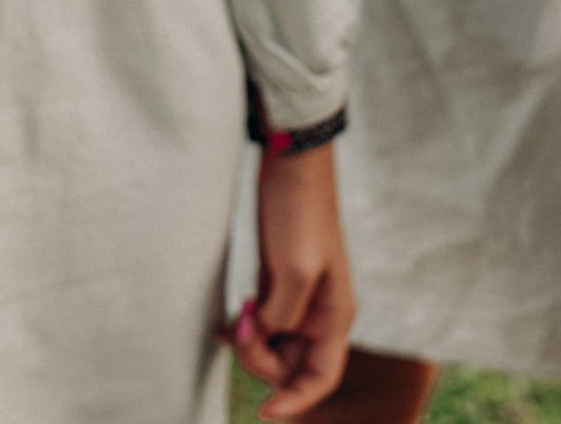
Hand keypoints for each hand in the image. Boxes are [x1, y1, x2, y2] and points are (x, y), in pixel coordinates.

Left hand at [231, 141, 357, 419]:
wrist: (291, 160)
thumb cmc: (300, 211)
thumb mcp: (294, 269)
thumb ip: (281, 314)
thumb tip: (263, 338)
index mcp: (335, 314)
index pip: (321, 377)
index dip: (297, 401)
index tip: (265, 412)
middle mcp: (319, 312)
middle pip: (292, 365)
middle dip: (263, 362)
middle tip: (241, 333)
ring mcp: (297, 296)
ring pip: (273, 345)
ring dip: (251, 345)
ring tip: (232, 323)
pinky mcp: (275, 279)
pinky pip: (261, 322)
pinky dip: (244, 329)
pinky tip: (225, 327)